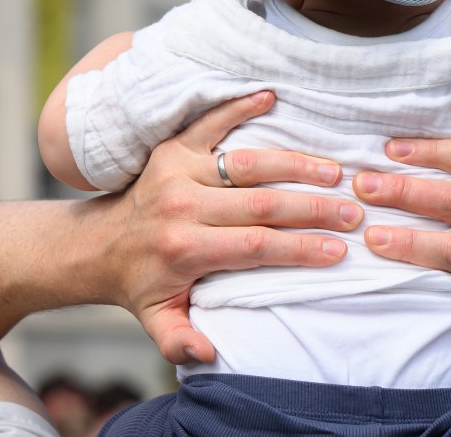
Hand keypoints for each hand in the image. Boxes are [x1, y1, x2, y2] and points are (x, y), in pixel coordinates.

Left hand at [97, 90, 361, 364]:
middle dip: (312, 208)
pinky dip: (239, 106)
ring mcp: (177, 170)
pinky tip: (270, 95)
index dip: (300, 248)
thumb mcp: (156, 320)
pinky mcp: (173, 146)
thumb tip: (207, 354)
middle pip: (260, 203)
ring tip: (335, 171)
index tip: (339, 251)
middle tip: (353, 211)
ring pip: (246, 163)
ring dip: (295, 164)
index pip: (255, 246)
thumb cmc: (140, 284)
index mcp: (183, 249)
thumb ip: (180, 341)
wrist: (96, 244)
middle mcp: (181, 206)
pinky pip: (210, 121)